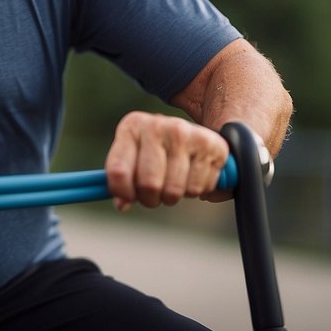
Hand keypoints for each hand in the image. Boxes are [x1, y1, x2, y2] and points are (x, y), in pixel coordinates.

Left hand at [104, 111, 229, 209]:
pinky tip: (192, 175)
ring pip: (174, 190)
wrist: (191, 134)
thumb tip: (122, 205)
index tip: (128, 198)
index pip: (119, 171)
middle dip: (151, 198)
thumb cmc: (154, 150)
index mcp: (132, 126)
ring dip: (173, 196)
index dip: (123, 193)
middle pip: (149, 184)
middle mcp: (157, 126)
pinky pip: (198, 188)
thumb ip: (122, 180)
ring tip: (173, 182)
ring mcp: (185, 134)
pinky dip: (195, 190)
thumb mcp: (133, 156)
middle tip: (154, 194)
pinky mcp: (211, 145)